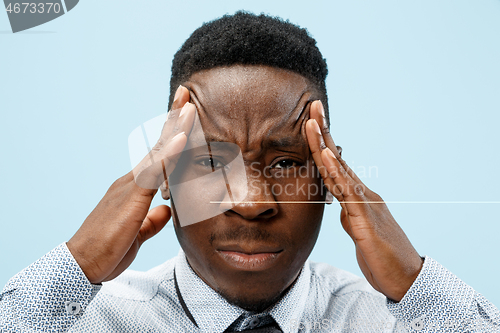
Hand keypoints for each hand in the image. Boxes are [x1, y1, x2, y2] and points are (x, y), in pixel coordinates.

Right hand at [67, 86, 195, 283]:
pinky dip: (168, 155)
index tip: (185, 115)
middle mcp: (132, 180)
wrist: (83, 264)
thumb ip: (153, 220)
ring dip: (175, 129)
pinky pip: (152, 173)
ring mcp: (130, 186)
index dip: (172, 136)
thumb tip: (168, 209)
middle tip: (186, 94)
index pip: (158, 156)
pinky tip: (181, 139)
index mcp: (135, 188)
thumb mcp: (139, 233)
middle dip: (173, 119)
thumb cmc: (108, 248)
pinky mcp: (130, 198)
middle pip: (158, 145)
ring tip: (189, 106)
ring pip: (157, 152)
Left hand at [305, 100, 422, 301]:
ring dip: (324, 144)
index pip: (336, 165)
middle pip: (337, 158)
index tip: (312, 122)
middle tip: (313, 106)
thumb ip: (350, 215)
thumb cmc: (382, 256)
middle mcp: (362, 193)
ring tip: (313, 121)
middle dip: (324, 131)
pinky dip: (334, 171)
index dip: (323, 144)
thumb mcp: (359, 232)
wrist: (404, 278)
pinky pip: (347, 191)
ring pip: (339, 169)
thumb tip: (341, 206)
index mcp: (357, 197)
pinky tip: (325, 155)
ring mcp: (364, 203)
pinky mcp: (365, 217)